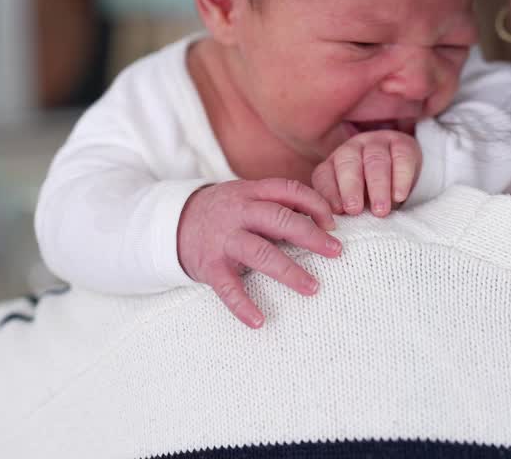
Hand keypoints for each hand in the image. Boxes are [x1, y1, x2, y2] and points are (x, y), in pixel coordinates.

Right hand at [178, 179, 340, 328]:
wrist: (174, 222)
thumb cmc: (225, 212)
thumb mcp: (247, 196)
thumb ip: (278, 204)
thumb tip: (322, 220)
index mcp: (251, 192)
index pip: (288, 190)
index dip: (314, 204)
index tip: (333, 223)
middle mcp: (238, 213)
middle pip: (279, 219)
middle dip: (310, 235)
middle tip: (336, 251)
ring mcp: (223, 239)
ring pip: (260, 253)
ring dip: (289, 271)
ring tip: (313, 288)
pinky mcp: (209, 265)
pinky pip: (228, 288)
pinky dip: (243, 306)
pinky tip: (259, 321)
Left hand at [312, 130, 420, 217]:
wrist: (403, 173)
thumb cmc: (371, 194)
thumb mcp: (356, 201)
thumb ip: (345, 210)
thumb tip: (337, 229)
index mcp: (334, 164)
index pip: (324, 175)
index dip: (329, 192)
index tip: (337, 211)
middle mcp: (352, 149)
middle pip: (348, 164)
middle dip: (350, 188)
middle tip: (354, 210)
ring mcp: (377, 143)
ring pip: (375, 160)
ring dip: (377, 186)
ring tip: (380, 210)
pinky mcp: (402, 142)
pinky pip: (401, 157)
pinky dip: (400, 178)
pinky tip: (399, 196)